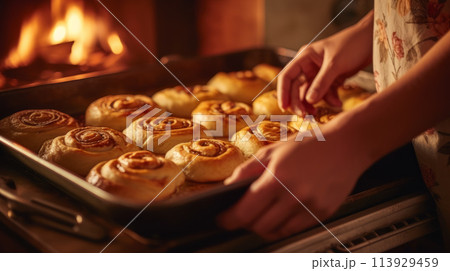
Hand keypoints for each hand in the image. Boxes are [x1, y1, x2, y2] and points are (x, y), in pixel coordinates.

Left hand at [218, 124, 370, 239]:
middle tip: (240, 215)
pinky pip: (294, 229)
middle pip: (259, 226)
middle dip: (244, 223)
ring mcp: (310, 207)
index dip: (228, 219)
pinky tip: (279, 214)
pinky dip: (282, 226)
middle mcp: (294, 195)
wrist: (346, 145)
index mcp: (277, 177)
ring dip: (263, 227)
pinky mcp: (323, 213)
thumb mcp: (271, 151)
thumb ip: (246, 171)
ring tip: (260, 214)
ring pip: (276, 232)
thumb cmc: (307, 145)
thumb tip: (227, 188)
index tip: (222, 220)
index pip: (245, 211)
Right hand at [278, 11, 373, 114]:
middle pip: (297, 88)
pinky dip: (330, 99)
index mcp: (305, 57)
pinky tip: (338, 103)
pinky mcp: (331, 79)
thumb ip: (321, 83)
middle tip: (304, 116)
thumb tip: (309, 101)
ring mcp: (319, 73)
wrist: (372, 41)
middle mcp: (309, 66)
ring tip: (318, 113)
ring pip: (310, 93)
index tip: (284, 107)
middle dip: (300, 102)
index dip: (283, 92)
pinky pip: (325, 93)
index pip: (287, 76)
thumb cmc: (352, 44)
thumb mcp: (335, 64)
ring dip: (315, 103)